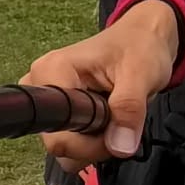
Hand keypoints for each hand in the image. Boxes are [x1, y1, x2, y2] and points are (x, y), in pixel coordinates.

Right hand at [21, 0, 181, 167]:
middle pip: (57, 143)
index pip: (56, 133)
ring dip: (94, 144)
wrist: (143, 37)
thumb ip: (128, 109)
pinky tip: (107, 121)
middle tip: (121, 124)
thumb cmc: (140, 46)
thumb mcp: (141, 74)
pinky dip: (92, 141)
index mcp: (52, 71)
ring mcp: (48, 100)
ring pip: (64, 145)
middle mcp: (41, 86)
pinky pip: (70, 140)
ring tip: (115, 118)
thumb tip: (119, 147)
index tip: (114, 132)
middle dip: (93, 144)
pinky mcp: (58, 110)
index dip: (87, 144)